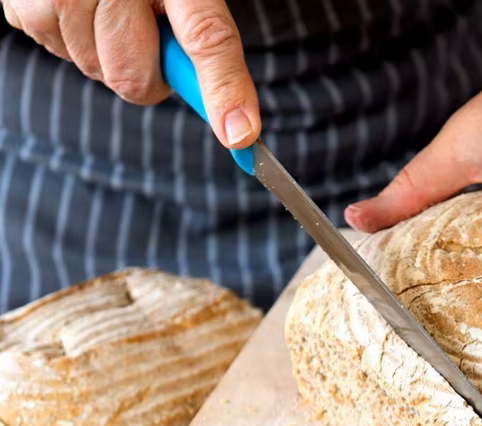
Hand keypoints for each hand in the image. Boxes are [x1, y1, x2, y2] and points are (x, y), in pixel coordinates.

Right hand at [2, 0, 259, 148]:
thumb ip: (206, 45)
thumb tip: (236, 127)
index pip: (206, 37)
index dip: (224, 91)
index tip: (241, 138)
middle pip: (134, 80)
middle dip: (144, 70)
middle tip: (142, 28)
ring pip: (96, 71)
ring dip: (105, 52)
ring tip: (107, 7)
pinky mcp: (22, 3)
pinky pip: (60, 53)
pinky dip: (71, 39)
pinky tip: (78, 7)